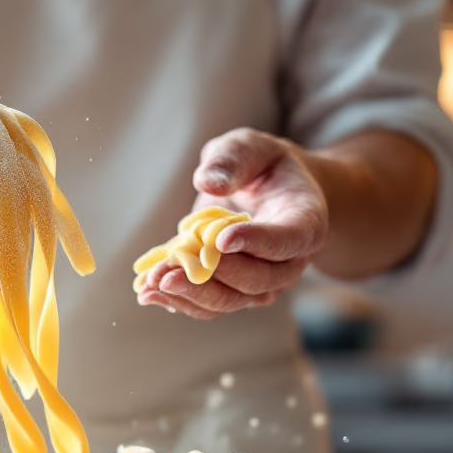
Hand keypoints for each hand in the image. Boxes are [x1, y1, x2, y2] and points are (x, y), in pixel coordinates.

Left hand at [137, 128, 327, 318]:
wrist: (271, 193)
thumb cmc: (262, 165)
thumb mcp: (251, 147)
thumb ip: (232, 159)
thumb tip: (208, 182)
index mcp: (305, 222)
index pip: (286, 239)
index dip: (256, 242)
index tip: (220, 239)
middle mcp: (290, 261)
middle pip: (257, 281)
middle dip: (212, 276)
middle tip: (172, 270)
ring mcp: (263, 282)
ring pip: (231, 300)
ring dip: (190, 294)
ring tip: (152, 282)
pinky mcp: (235, 291)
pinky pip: (211, 305)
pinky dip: (179, 301)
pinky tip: (147, 291)